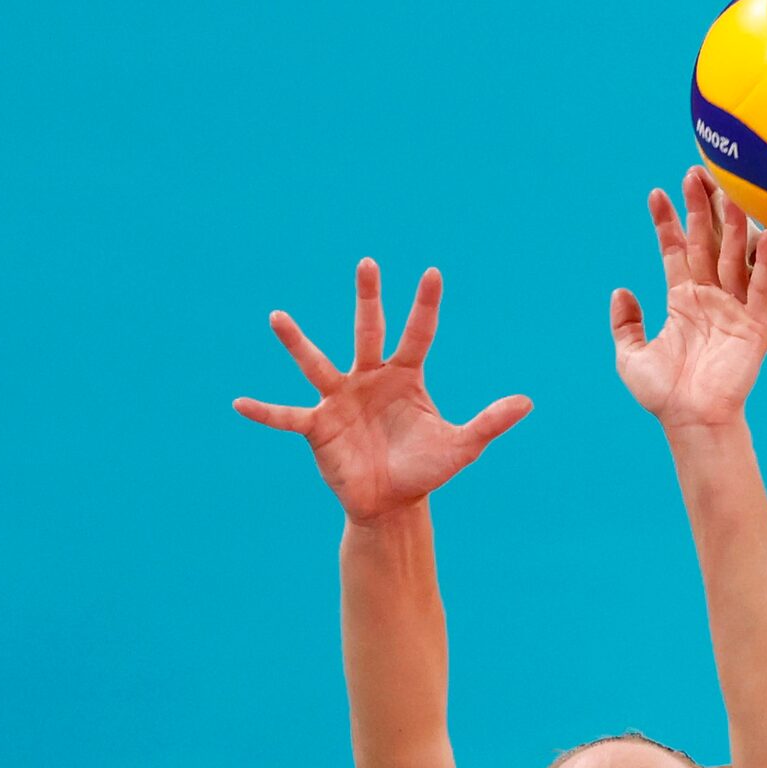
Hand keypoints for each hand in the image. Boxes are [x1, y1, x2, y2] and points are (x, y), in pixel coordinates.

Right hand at [234, 262, 530, 523]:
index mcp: (405, 376)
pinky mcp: (318, 427)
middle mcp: (369, 378)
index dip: (426, 305)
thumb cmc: (424, 470)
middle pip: (368, 330)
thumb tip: (528, 402)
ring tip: (277, 317)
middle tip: (368, 263)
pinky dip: (264, 412)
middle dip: (368, 298)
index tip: (433, 273)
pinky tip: (238, 404)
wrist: (392, 504)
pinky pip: (287, 416)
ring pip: (317, 363)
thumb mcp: (461, 447)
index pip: (418, 333)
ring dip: (297, 341)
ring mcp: (340, 399)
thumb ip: (489, 423)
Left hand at [611, 169, 766, 429]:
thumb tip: (620, 292)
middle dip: (700, 209)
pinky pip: (761, 288)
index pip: (675, 252)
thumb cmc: (664, 394)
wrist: (693, 420)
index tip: (656, 194)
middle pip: (706, 243)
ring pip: (734, 256)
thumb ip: (626, 324)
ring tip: (730, 189)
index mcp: (682, 302)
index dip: (666, 224)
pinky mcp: (754, 324)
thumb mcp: (631, 356)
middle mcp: (709, 298)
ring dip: (733, 224)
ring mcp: (733, 308)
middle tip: (695, 172)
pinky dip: (766, 262)